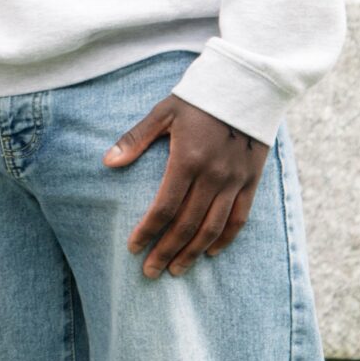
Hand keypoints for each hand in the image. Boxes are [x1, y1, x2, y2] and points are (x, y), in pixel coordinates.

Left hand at [103, 95, 269, 278]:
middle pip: (187, 224)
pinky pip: (239, 219)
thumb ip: (136, 138)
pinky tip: (209, 253)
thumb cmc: (199, 99)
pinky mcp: (252, 182)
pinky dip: (225, 239)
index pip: (164, 207)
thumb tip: (107, 162)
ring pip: (213, 228)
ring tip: (176, 270)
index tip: (133, 248)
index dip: (148, 230)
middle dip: (166, 251)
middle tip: (150, 272)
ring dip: (192, 253)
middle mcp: (213, 175)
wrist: (248, 88)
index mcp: (187, 159)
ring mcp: (235, 181)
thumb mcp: (163, 112)